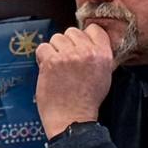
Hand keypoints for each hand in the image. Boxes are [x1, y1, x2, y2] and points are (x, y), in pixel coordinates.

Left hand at [34, 25, 117, 139]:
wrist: (72, 118)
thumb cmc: (87, 100)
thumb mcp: (105, 75)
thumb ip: (99, 55)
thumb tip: (89, 42)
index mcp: (103, 54)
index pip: (94, 29)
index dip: (85, 35)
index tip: (79, 44)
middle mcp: (87, 52)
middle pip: (72, 31)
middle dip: (68, 43)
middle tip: (67, 60)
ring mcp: (68, 56)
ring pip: (56, 38)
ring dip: (54, 50)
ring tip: (57, 66)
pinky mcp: (51, 62)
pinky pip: (43, 48)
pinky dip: (43, 57)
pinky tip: (48, 69)